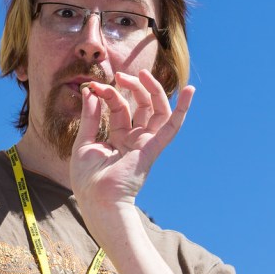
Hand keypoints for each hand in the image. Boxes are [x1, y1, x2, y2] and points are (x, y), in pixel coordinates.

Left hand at [69, 70, 194, 221]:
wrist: (96, 200)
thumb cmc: (87, 180)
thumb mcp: (83, 142)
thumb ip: (89, 117)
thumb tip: (90, 92)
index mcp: (119, 139)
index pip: (120, 107)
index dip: (108, 93)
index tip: (92, 87)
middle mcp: (135, 140)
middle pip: (141, 105)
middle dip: (132, 87)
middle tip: (119, 75)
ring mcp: (145, 144)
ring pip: (157, 111)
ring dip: (152, 89)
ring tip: (142, 73)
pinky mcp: (152, 149)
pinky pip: (171, 128)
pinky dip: (182, 109)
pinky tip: (191, 90)